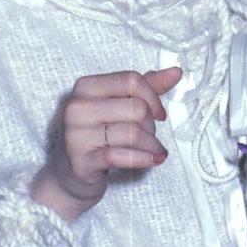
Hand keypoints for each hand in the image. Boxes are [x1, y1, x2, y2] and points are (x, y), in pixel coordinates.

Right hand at [30, 67, 181, 221]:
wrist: (70, 174)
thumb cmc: (98, 135)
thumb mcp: (118, 106)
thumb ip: (145, 87)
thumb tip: (176, 72)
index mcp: (86, 86)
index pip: (131, 80)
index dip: (153, 97)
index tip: (159, 113)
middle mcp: (77, 107)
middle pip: (135, 108)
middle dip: (151, 125)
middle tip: (149, 136)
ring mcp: (76, 135)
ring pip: (132, 132)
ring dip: (151, 144)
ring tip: (154, 150)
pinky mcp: (81, 161)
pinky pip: (120, 155)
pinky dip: (144, 158)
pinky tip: (154, 160)